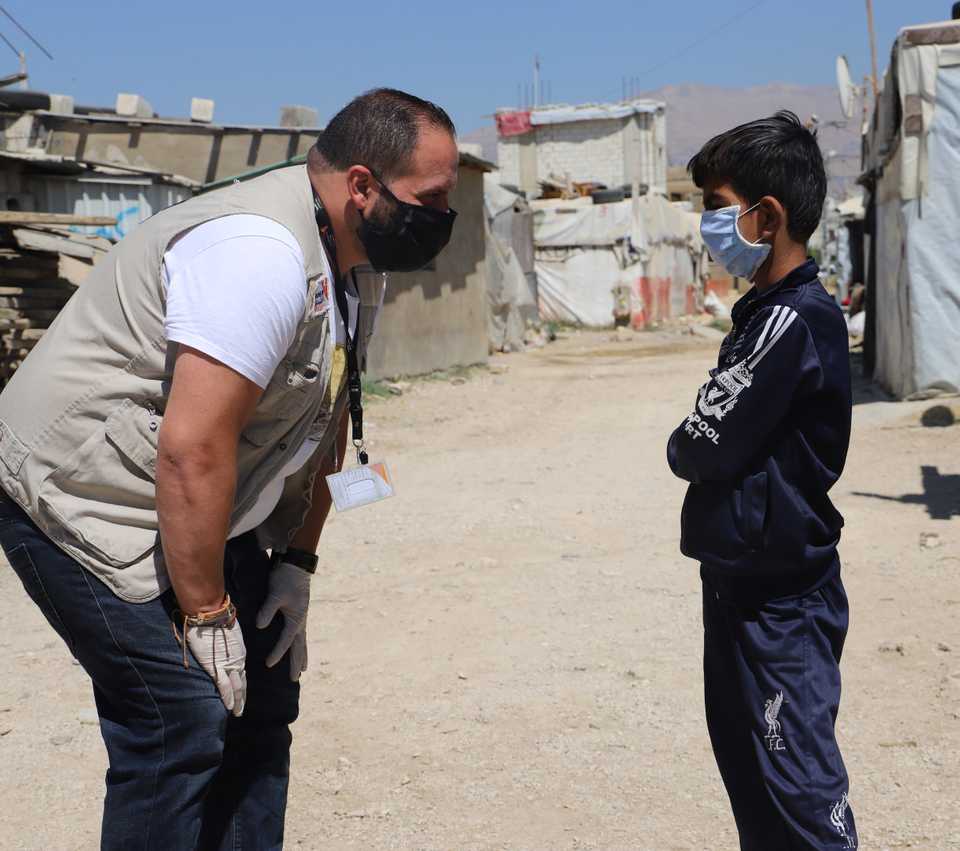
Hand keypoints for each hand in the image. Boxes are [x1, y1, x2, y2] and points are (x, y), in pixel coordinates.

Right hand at [185, 614, 246, 715]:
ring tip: (238, 713)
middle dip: (242, 698)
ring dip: (237, 702)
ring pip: (235, 687)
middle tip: (241, 711)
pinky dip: (227, 697)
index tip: (242, 696)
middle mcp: (237, 660)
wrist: (210, 614)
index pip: (242, 673)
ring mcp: (228, 664)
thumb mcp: (229, 633)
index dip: (242, 686)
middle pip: (241, 683)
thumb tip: (223, 643)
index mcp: (239, 652)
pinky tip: (230, 707)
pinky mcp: (216, 666)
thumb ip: (228, 643)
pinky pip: (223, 685)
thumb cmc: (217, 619)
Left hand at [256, 562, 311, 680]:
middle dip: (297, 662)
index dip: (278, 653)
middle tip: (295, 678)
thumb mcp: (275, 594)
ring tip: (303, 669)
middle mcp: (301, 621)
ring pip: (302, 641)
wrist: (296, 565)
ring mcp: (301, 617)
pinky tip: (296, 646)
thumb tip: (260, 626)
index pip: (286, 641)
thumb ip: (268, 611)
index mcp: (296, 618)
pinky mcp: (298, 612)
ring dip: (302, 655)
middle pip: (300, 646)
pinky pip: (299, 634)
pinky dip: (299, 644)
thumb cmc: (285, 579)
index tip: (269, 664)